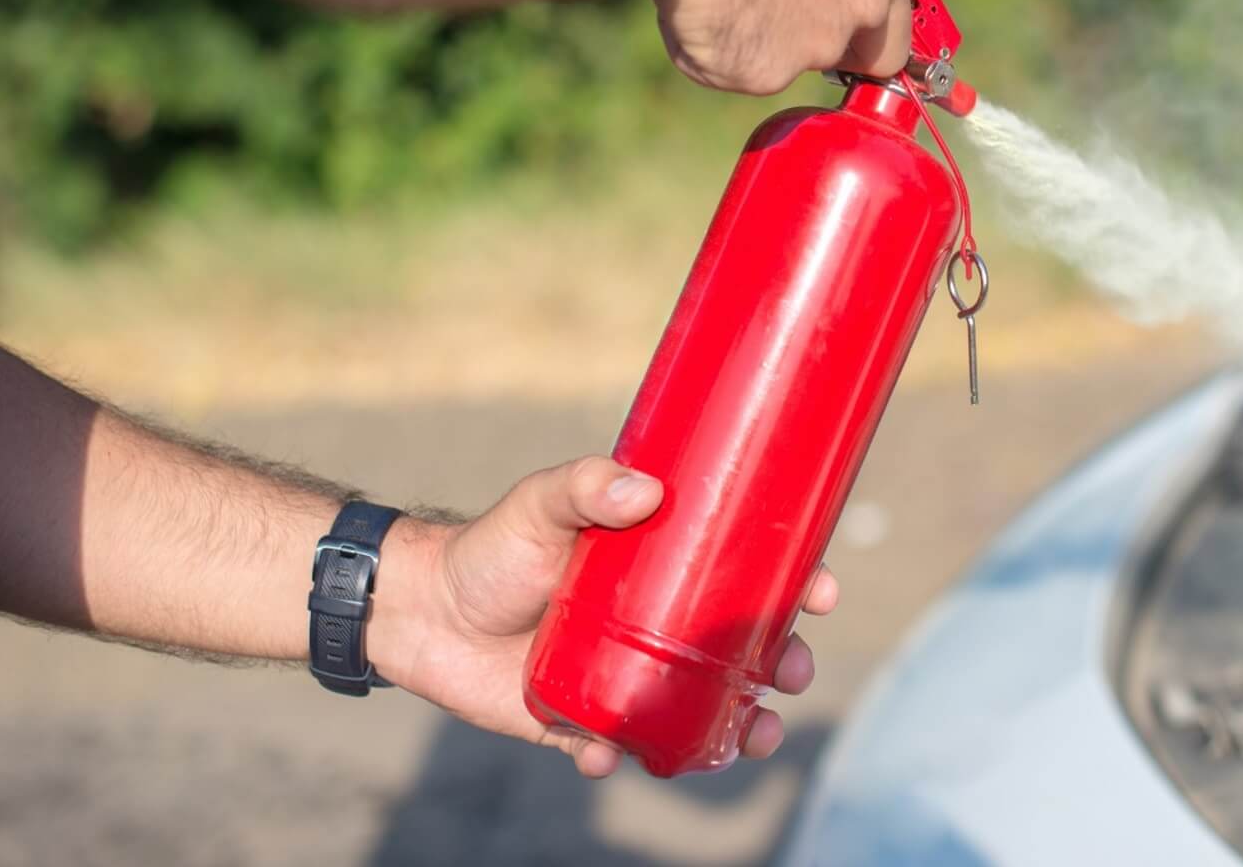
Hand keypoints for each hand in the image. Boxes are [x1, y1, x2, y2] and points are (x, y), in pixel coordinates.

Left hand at [373, 457, 838, 778]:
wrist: (420, 610)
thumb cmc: (491, 548)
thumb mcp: (541, 504)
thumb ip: (585, 487)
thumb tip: (644, 489)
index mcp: (663, 568)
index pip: (744, 574)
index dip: (793, 582)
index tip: (823, 591)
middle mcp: (656, 623)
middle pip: (738, 649)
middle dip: (780, 665)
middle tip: (792, 674)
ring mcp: (625, 675)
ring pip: (699, 708)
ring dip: (734, 727)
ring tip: (750, 737)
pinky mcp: (581, 721)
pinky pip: (618, 747)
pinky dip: (623, 756)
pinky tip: (612, 755)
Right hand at [645, 0, 922, 95]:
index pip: (891, 33)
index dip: (859, 29)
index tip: (824, 13)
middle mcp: (855, 15)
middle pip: (836, 54)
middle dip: (805, 38)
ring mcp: (806, 48)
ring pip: (773, 60)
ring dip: (749, 34)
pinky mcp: (754, 69)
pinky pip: (723, 67)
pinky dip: (704, 43)